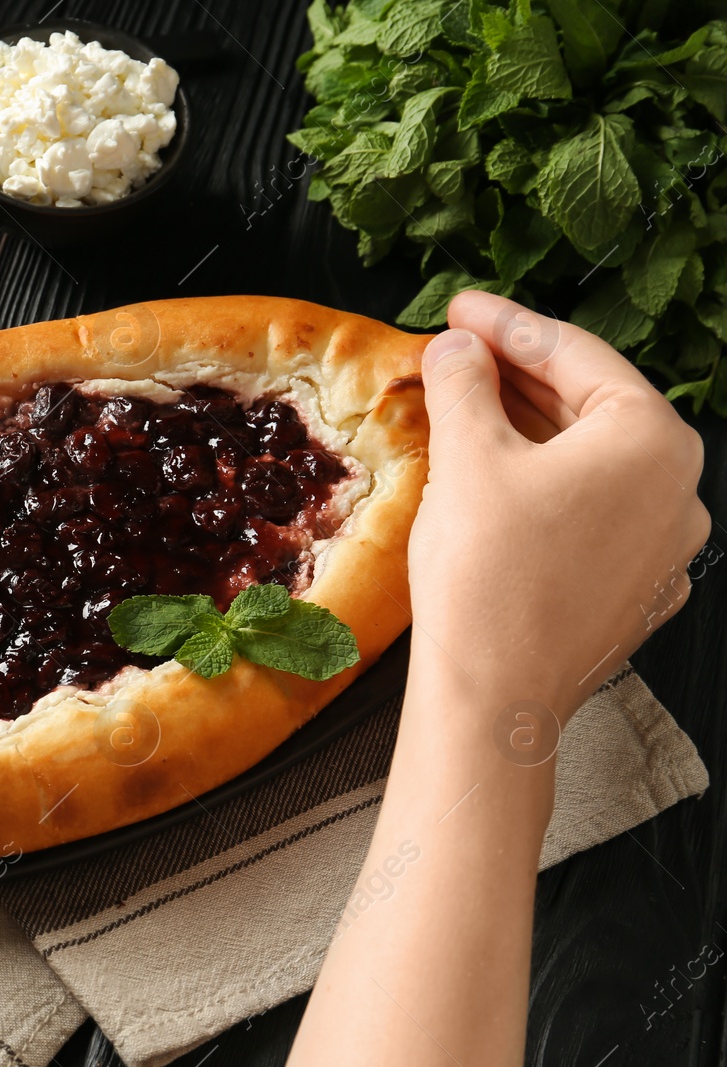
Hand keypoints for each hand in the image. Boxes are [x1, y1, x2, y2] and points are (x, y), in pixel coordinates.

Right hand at [406, 290, 710, 719]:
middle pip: (590, 407)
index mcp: (653, 440)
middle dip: (518, 377)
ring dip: (528, 432)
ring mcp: (665, 547)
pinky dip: (544, 490)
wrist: (495, 696)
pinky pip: (592, 516)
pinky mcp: (636, 591)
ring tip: (465, 411)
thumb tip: (459, 347)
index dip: (507, 325)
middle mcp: (679, 490)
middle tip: (457, 351)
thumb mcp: (466, 459)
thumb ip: (465, 384)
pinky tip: (494, 486)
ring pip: (590, 465)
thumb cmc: (486, 573)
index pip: (576, 355)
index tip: (459, 309)